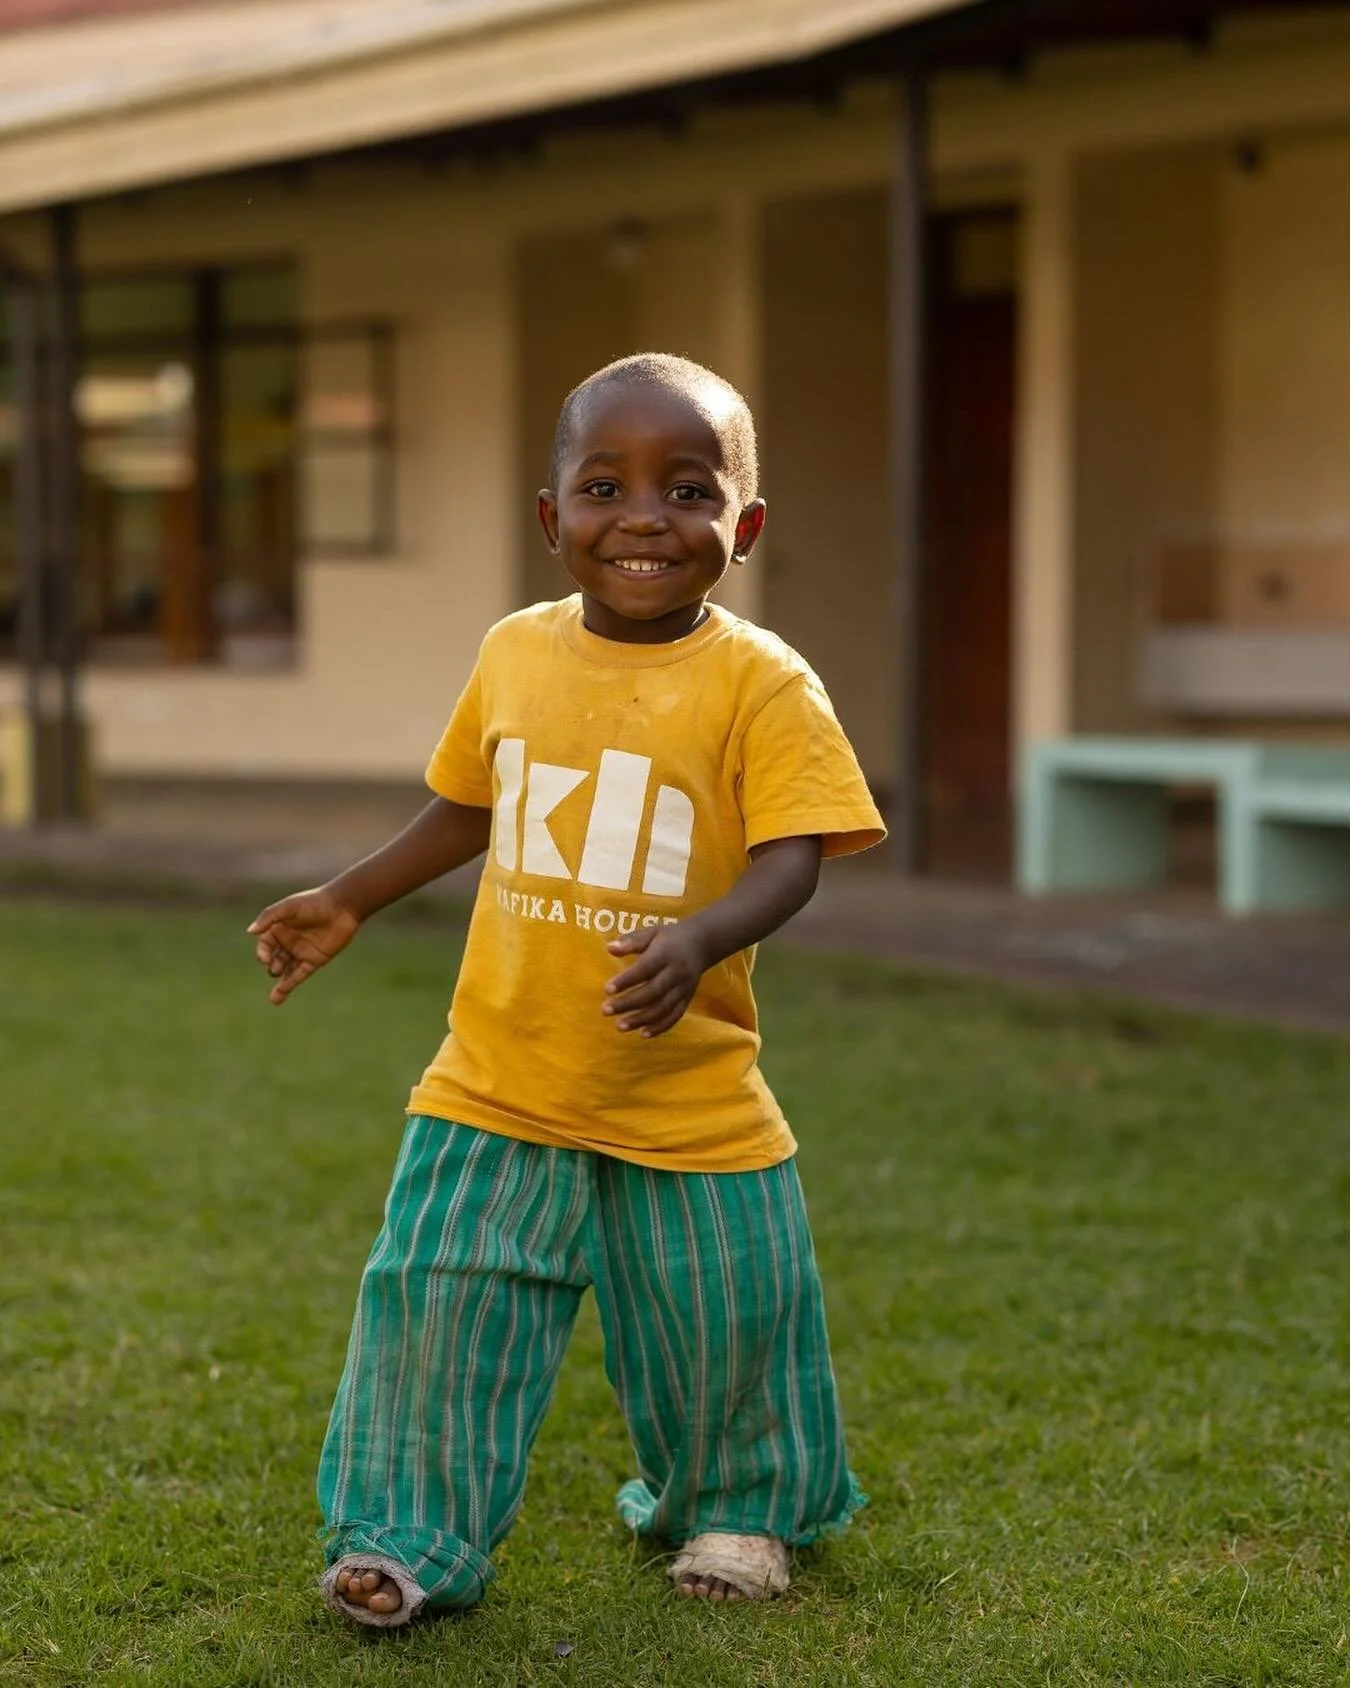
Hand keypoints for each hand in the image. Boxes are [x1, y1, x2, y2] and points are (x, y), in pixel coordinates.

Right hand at [247, 887, 360, 1004]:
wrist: (343, 907)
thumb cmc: (314, 903)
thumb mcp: (289, 907)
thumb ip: (269, 917)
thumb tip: (250, 932)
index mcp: (279, 928)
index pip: (264, 946)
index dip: (262, 954)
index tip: (264, 959)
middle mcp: (289, 942)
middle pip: (274, 960)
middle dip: (271, 967)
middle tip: (275, 968)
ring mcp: (302, 952)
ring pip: (285, 971)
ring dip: (279, 985)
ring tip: (274, 1000)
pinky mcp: (315, 960)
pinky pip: (299, 974)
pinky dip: (290, 984)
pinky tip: (280, 995)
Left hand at [603, 923, 710, 1038]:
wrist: (702, 944)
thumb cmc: (670, 938)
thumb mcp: (651, 932)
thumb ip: (631, 941)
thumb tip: (609, 948)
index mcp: (665, 954)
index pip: (645, 969)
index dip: (627, 980)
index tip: (607, 990)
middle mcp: (676, 973)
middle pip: (652, 992)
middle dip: (629, 1003)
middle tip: (606, 1010)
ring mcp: (683, 989)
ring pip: (663, 1008)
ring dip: (641, 1019)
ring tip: (620, 1026)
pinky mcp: (687, 1000)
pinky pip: (675, 1016)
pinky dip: (660, 1027)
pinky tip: (643, 1033)